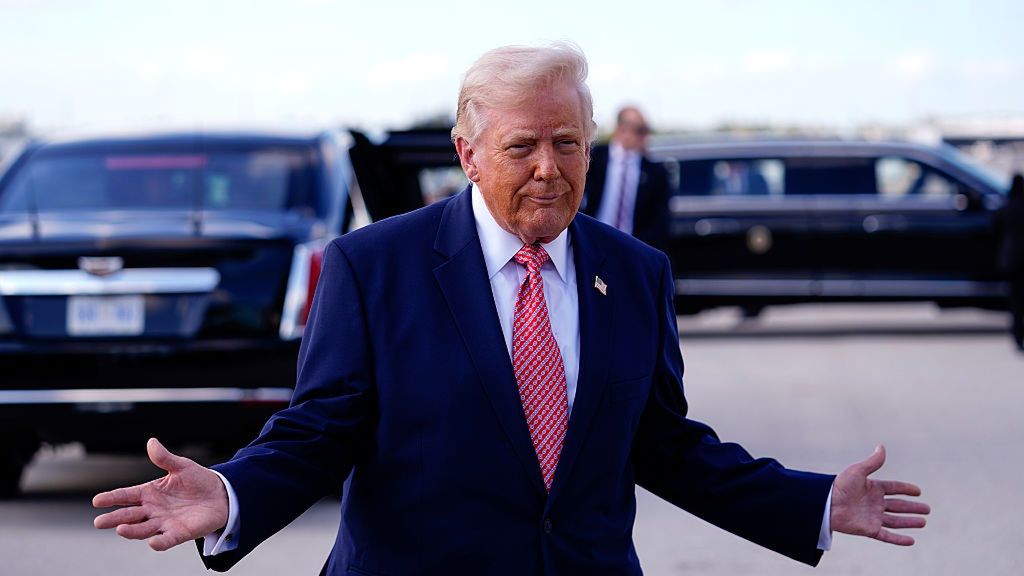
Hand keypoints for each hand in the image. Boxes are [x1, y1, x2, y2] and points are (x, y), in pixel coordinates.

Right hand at [92, 438, 228, 550]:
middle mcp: (152, 510)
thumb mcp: (181, 466)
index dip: (111, 497)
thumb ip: (165, 458)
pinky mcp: (179, 533)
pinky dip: (159, 542)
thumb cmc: (198, 480)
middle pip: (129, 515)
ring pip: (143, 529)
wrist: (221, 494)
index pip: (126, 495)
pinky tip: (152, 542)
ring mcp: (164, 523)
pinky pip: (167, 540)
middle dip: (114, 519)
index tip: (97, 500)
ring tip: (120, 529)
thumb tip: (151, 441)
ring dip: (132, 530)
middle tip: (99, 522)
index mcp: (149, 493)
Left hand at [830, 445, 929, 545]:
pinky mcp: (869, 530)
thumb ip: (873, 462)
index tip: (918, 491)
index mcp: (872, 488)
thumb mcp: (858, 471)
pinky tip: (911, 540)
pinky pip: (887, 536)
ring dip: (909, 522)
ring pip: (896, 521)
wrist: (826, 504)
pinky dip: (899, 539)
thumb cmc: (840, 486)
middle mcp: (874, 503)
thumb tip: (882, 446)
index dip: (906, 489)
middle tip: (927, 509)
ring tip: (924, 522)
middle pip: (898, 506)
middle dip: (912, 507)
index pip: (893, 488)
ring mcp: (872, 517)